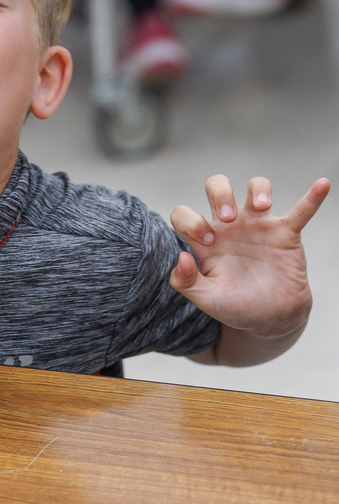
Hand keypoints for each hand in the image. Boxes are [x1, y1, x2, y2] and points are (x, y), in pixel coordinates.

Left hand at [170, 175, 329, 343]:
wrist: (270, 320)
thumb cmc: (234, 306)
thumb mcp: (205, 298)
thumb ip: (185, 281)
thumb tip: (180, 256)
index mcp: (206, 239)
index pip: (185, 214)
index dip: (189, 221)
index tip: (206, 242)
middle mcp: (230, 226)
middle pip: (218, 187)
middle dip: (220, 195)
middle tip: (228, 219)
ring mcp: (258, 227)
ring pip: (255, 188)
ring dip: (258, 190)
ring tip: (262, 206)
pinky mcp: (286, 234)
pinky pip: (301, 210)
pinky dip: (312, 197)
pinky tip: (323, 184)